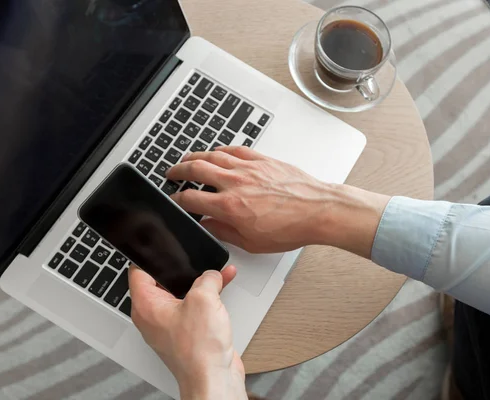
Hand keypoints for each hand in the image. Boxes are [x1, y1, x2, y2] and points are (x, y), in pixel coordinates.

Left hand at [129, 265, 246, 399]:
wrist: (213, 378)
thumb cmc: (199, 350)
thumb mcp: (204, 298)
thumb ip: (207, 278)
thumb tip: (211, 275)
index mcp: (146, 306)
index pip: (138, 272)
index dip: (152, 256)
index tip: (164, 247)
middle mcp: (154, 317)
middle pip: (163, 282)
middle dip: (182, 270)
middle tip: (194, 261)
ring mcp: (170, 326)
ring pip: (182, 295)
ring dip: (200, 284)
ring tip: (216, 275)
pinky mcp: (187, 334)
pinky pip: (195, 308)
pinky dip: (207, 299)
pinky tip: (223, 289)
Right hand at [166, 146, 389, 257]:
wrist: (318, 210)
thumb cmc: (291, 228)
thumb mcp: (252, 242)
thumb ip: (224, 232)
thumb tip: (209, 225)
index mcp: (229, 206)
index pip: (191, 199)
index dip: (178, 200)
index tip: (175, 200)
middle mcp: (235, 183)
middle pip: (196, 169)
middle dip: (178, 170)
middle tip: (171, 173)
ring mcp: (249, 168)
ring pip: (213, 155)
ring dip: (196, 156)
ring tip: (188, 159)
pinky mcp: (262, 160)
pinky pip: (236, 150)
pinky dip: (222, 150)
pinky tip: (218, 152)